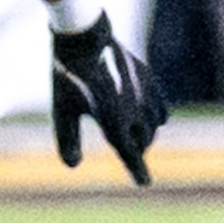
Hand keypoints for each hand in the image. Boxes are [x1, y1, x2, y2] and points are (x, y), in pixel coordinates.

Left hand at [52, 11, 168, 184]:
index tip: (145, 183)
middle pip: (143, 142)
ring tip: (137, 138)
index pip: (130, 155)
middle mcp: (134, 111)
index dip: (137, 171)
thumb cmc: (69, 77)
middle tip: (132, 155)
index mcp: (113, 122)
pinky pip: (161, 108)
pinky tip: (152, 119)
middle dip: (137, 151)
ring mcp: (144, 95)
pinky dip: (157, 118)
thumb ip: (67, 140)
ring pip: (154, 126)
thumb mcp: (62, 111)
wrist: (85, 38)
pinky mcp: (149, 81)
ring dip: (147, 135)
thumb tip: (73, 166)